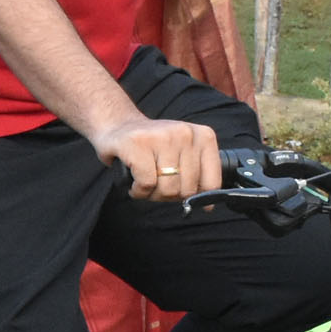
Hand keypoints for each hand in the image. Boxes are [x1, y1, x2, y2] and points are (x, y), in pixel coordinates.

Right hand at [93, 112, 221, 201]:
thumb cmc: (153, 147)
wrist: (118, 125)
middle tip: (156, 185)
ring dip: (152, 195)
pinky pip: (146, 184)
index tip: (182, 193)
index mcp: (203, 136)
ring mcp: (163, 137)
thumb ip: (199, 176)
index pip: (212, 183)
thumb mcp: (184, 154)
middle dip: (169, 196)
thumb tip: (207, 206)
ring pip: (168, 189)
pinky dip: (138, 191)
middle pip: (187, 189)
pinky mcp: (139, 144)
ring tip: (144, 182)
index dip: (196, 197)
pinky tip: (134, 183)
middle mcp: (186, 134)